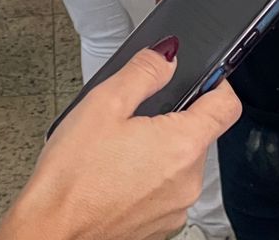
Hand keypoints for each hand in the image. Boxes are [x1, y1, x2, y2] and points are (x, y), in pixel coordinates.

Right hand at [0, 48, 240, 239]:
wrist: (51, 229)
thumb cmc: (72, 175)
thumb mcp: (103, 103)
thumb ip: (144, 72)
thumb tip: (168, 57)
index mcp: (181, 145)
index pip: (227, 105)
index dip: (217, 83)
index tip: (202, 77)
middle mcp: (188, 181)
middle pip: (200, 134)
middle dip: (173, 119)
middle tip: (132, 116)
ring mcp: (176, 208)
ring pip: (181, 163)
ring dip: (159, 150)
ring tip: (117, 149)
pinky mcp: (161, 226)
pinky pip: (166, 191)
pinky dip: (149, 179)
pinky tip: (116, 175)